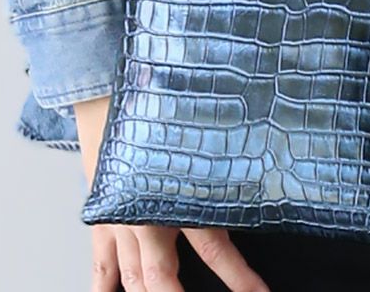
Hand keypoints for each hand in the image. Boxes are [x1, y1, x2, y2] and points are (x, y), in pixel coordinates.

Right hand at [74, 97, 270, 291]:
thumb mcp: (202, 130)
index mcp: (177, 195)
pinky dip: (104, 287)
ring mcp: (120, 222)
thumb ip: (227, 155)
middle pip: (161, 279)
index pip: (216, 248)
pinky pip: (101, 264)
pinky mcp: (103, 218)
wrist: (104, 96)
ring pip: (132, 279)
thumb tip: (268, 160)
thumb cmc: (154, 106)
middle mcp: (146, 216)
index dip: (239, 277)